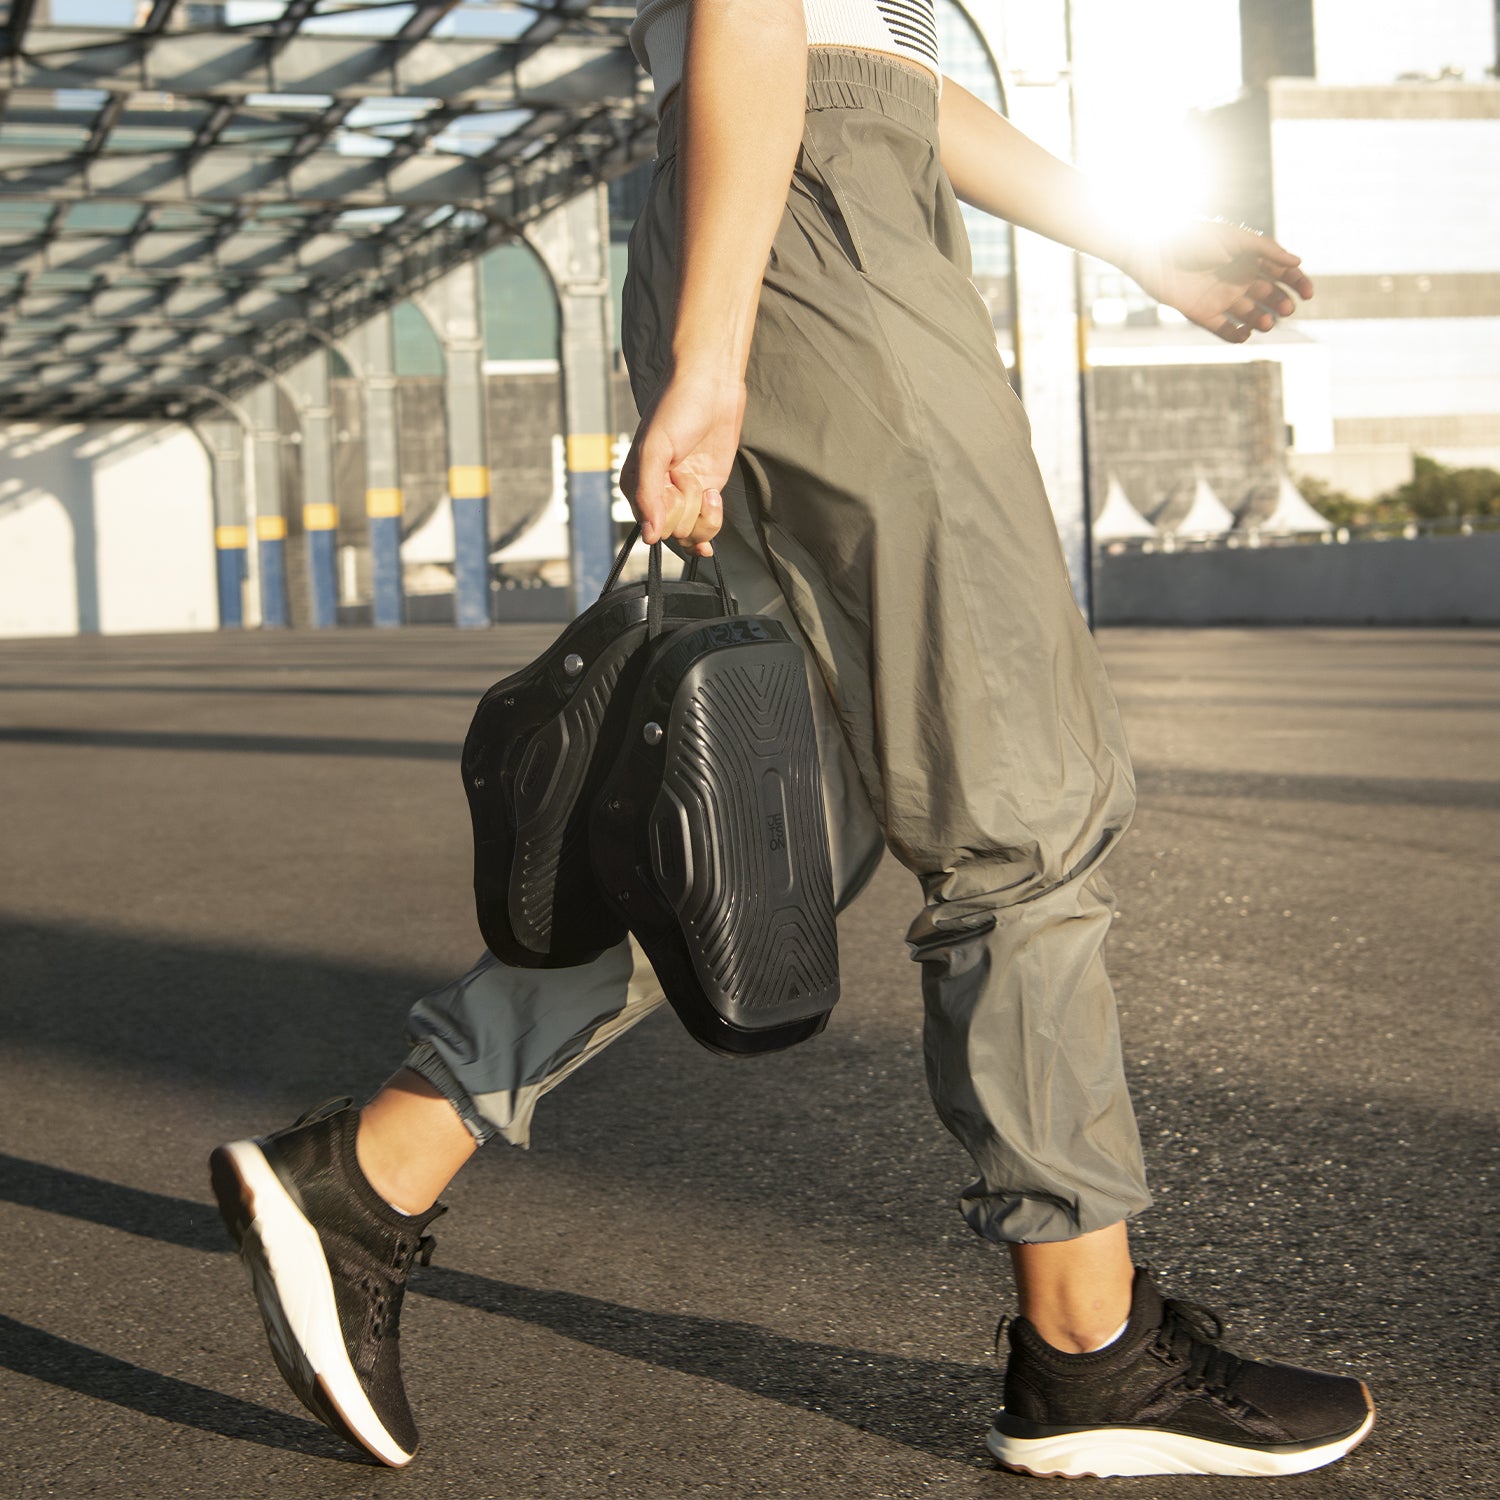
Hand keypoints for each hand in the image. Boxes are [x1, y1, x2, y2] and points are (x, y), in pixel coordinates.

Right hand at [619, 363, 743, 555]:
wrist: (711, 384)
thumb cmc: (677, 409)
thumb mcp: (655, 451)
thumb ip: (649, 496)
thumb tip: (649, 537)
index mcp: (636, 484)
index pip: (650, 525)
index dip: (667, 511)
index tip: (673, 480)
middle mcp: (658, 493)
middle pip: (673, 532)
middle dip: (686, 507)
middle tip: (686, 474)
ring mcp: (684, 493)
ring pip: (691, 534)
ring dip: (704, 515)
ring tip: (705, 486)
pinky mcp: (706, 491)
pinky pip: (707, 526)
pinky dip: (712, 521)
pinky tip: (713, 498)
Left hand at [1121, 218, 1313, 343]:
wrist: (1154, 250)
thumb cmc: (1194, 237)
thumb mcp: (1234, 239)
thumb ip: (1266, 249)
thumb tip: (1297, 262)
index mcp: (1250, 259)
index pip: (1283, 274)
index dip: (1298, 284)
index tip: (1308, 294)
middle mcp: (1238, 280)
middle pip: (1270, 297)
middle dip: (1282, 304)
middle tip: (1286, 309)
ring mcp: (1221, 298)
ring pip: (1250, 315)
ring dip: (1262, 321)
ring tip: (1266, 323)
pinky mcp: (1202, 314)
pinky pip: (1224, 329)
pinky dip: (1235, 335)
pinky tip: (1245, 335)